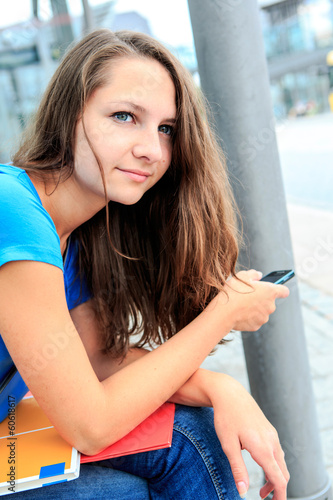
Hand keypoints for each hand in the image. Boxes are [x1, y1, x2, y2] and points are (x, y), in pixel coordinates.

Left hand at [210, 375, 288, 499]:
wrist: (229, 393)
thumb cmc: (226, 418)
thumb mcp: (228, 445)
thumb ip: (238, 469)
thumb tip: (243, 491)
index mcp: (263, 448)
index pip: (279, 479)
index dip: (279, 496)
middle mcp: (272, 441)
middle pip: (283, 473)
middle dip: (277, 489)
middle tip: (264, 498)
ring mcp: (272, 434)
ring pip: (281, 462)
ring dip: (275, 477)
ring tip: (261, 489)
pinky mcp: (269, 430)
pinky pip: (277, 452)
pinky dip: (273, 465)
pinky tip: (261, 465)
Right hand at [220, 269, 289, 331]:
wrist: (224, 312)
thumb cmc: (233, 292)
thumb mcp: (242, 276)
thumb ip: (253, 274)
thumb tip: (259, 275)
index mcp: (270, 291)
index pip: (284, 291)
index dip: (280, 289)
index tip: (276, 289)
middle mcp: (271, 306)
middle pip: (269, 301)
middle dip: (261, 299)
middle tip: (248, 295)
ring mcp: (264, 317)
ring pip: (261, 311)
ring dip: (255, 308)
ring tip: (241, 304)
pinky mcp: (256, 326)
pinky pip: (254, 320)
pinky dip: (249, 317)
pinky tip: (239, 313)